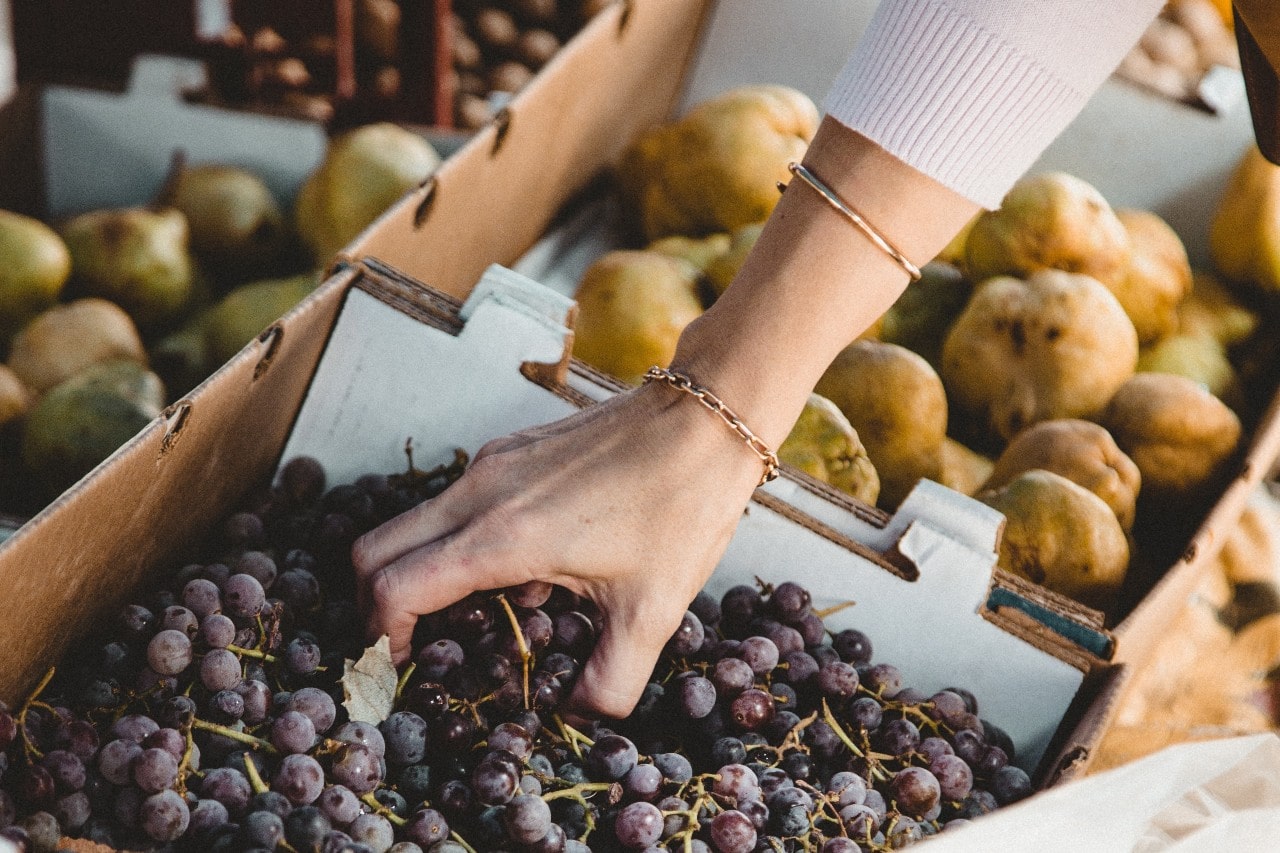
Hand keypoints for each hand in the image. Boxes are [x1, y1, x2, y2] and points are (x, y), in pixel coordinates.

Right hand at [351, 379, 763, 718]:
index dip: (382, 640)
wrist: (706, 419)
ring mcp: (491, 464)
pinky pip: (455, 501)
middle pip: (375, 550)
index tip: (399, 670)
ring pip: (413, 523)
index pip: (394, 588)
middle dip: (377, 606)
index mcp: (501, 538)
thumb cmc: (680, 507)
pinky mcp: (511, 449)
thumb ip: (610, 680)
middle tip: (408, 648)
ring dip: (421, 572)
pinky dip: (458, 541)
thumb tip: (580, 718)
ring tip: (479, 615)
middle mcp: (479, 493)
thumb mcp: (653, 611)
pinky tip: (525, 570)